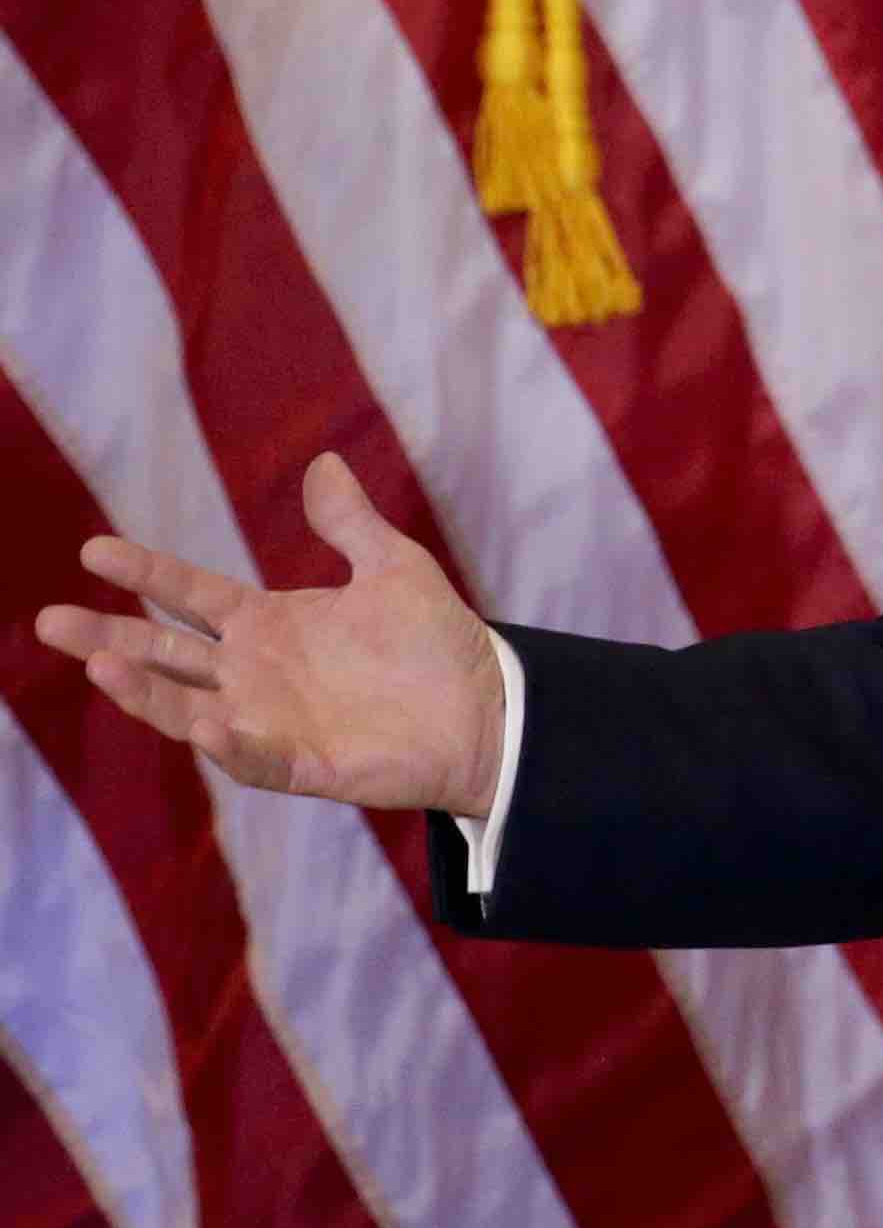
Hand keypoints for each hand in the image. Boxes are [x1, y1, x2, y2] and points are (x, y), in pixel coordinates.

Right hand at [29, 453, 506, 816]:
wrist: (489, 709)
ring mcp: (269, 720)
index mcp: (268, 623)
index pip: (188, 593)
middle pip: (164, 653)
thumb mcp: (394, 569)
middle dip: (107, 638)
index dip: (145, 572)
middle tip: (48, 620)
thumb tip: (322, 464)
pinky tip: (204, 724)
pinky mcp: (300, 764)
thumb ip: (350, 524)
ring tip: (99, 666)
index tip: (92, 550)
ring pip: (186, 707)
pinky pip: (251, 756)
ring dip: (144, 691)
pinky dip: (227, 742)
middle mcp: (253, 673)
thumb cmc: (438, 642)